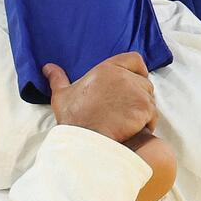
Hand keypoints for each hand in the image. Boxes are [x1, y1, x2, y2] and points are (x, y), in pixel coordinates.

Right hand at [43, 52, 157, 142]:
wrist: (85, 140)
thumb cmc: (74, 119)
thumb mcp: (62, 95)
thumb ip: (57, 78)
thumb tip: (47, 67)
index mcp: (106, 69)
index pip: (135, 59)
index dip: (138, 71)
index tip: (134, 83)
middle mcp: (124, 76)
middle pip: (144, 82)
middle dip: (139, 96)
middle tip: (127, 111)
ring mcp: (136, 92)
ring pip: (150, 100)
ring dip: (143, 112)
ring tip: (129, 124)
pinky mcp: (144, 109)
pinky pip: (152, 115)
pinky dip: (147, 124)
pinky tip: (133, 131)